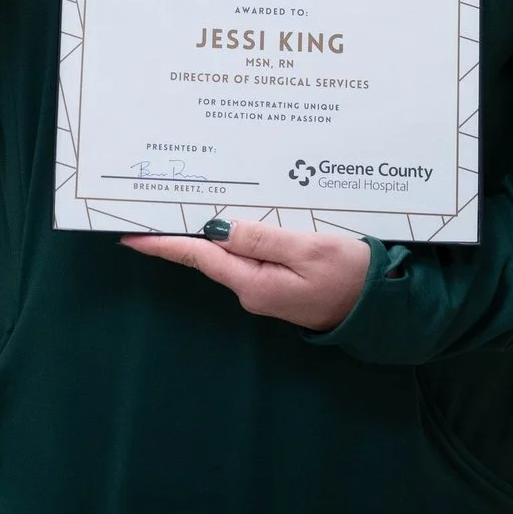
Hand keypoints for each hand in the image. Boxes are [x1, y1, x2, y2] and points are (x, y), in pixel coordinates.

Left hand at [121, 219, 370, 331]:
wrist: (381, 308)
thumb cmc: (351, 276)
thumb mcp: (308, 250)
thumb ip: (261, 238)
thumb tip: (217, 229)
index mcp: (254, 283)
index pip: (199, 256)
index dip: (164, 244)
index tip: (131, 236)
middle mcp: (252, 289)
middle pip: (208, 254)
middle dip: (180, 232)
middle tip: (151, 207)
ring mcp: (265, 288)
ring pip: (229, 253)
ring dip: (208, 231)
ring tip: (183, 205)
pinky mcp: (278, 283)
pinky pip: (248, 255)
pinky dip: (235, 236)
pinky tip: (230, 220)